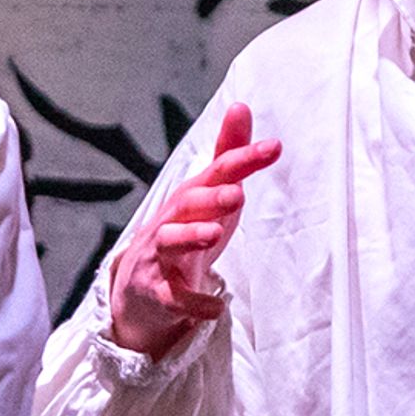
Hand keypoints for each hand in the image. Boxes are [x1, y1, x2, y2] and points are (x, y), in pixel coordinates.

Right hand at [108, 103, 280, 357]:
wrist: (140, 287)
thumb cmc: (184, 232)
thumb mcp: (209, 194)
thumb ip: (228, 154)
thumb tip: (240, 106)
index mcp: (190, 197)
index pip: (217, 172)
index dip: (243, 159)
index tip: (274, 148)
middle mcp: (171, 222)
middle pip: (188, 204)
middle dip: (211, 197)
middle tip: (237, 194)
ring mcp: (160, 257)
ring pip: (170, 243)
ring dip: (191, 237)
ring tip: (214, 234)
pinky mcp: (157, 292)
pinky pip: (172, 297)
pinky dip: (191, 303)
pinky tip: (213, 309)